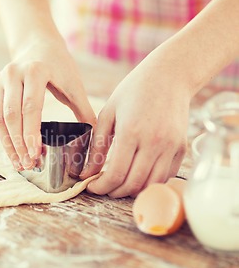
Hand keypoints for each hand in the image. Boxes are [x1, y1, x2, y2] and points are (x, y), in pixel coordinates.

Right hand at [0, 39, 95, 170]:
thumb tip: (97, 139)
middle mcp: (13, 74)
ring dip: (8, 144)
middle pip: (11, 116)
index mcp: (35, 71)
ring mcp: (0, 81)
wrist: (37, 44)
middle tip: (28, 164)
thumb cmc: (59, 65)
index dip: (31, 133)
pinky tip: (13, 151)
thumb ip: (84, 109)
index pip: (30, 107)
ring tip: (19, 163)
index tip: (35, 153)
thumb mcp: (74, 83)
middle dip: (18, 144)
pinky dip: (4, 136)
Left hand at [80, 53, 190, 197]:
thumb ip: (97, 146)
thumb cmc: (133, 92)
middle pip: (133, 184)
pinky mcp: (181, 148)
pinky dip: (150, 182)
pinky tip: (137, 174)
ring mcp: (171, 147)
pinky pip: (165, 176)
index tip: (91, 186)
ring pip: (150, 184)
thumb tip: (86, 173)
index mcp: (131, 132)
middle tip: (103, 187)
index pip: (115, 174)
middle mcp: (154, 142)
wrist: (169, 76)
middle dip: (114, 192)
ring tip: (119, 184)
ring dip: (132, 190)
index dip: (101, 187)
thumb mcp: (108, 114)